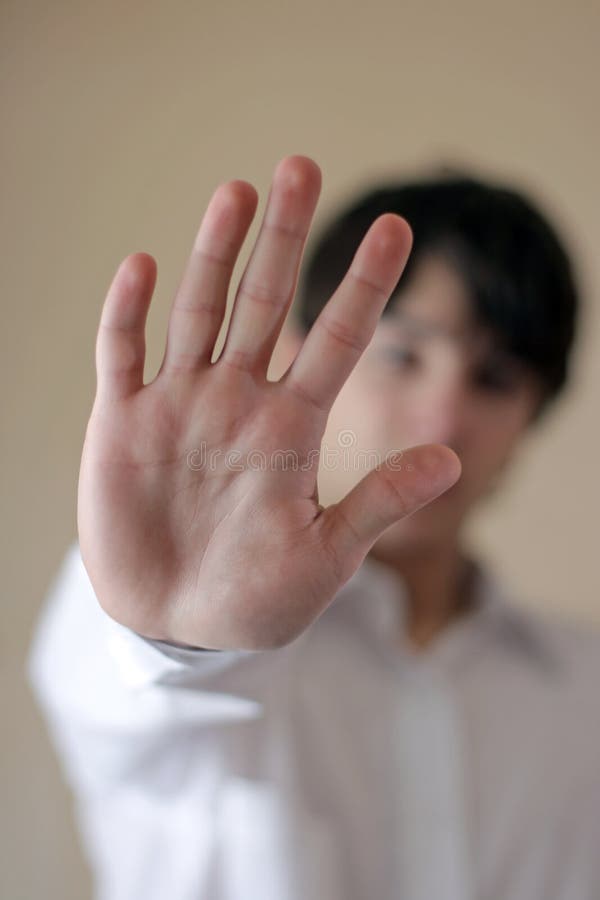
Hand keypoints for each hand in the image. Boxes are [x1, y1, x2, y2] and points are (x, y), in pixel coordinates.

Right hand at [77, 155, 460, 650]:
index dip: (365, 286)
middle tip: (301, 167)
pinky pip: (124, 355)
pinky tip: (142, 265)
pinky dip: (128, 313)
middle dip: (284, 239)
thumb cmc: (256, 597)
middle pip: (266, 303)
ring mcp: (180, 406)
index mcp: (291, 428)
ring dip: (214, 255)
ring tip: (237, 192)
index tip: (396, 228)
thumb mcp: (326, 556)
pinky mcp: (124, 423)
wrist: (176, 625)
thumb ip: (379, 503)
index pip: (338, 341)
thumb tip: (454, 461)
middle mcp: (239, 401)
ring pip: (199, 312)